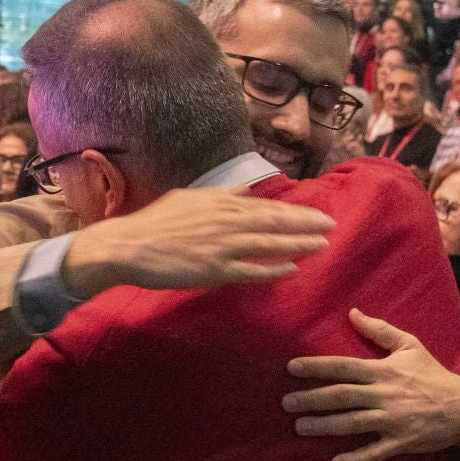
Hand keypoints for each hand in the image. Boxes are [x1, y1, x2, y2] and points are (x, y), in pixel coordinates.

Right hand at [60, 186, 333, 300]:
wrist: (127, 246)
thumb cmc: (156, 223)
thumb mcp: (190, 198)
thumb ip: (222, 196)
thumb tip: (246, 191)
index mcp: (220, 203)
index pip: (266, 207)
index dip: (295, 212)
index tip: (318, 215)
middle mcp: (225, 221)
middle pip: (274, 222)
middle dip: (305, 224)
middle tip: (331, 227)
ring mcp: (221, 246)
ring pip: (268, 244)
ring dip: (297, 244)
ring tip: (321, 246)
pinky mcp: (213, 269)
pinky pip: (250, 270)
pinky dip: (272, 269)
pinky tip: (291, 269)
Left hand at [283, 309, 459, 460]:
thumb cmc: (433, 374)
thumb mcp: (410, 345)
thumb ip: (380, 330)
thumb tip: (353, 312)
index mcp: (383, 371)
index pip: (343, 367)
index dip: (316, 367)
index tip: (291, 368)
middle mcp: (384, 394)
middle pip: (340, 396)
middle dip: (311, 399)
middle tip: (286, 403)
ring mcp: (391, 420)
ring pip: (351, 423)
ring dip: (323, 425)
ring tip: (299, 427)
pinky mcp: (400, 441)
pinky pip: (374, 452)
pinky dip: (355, 458)